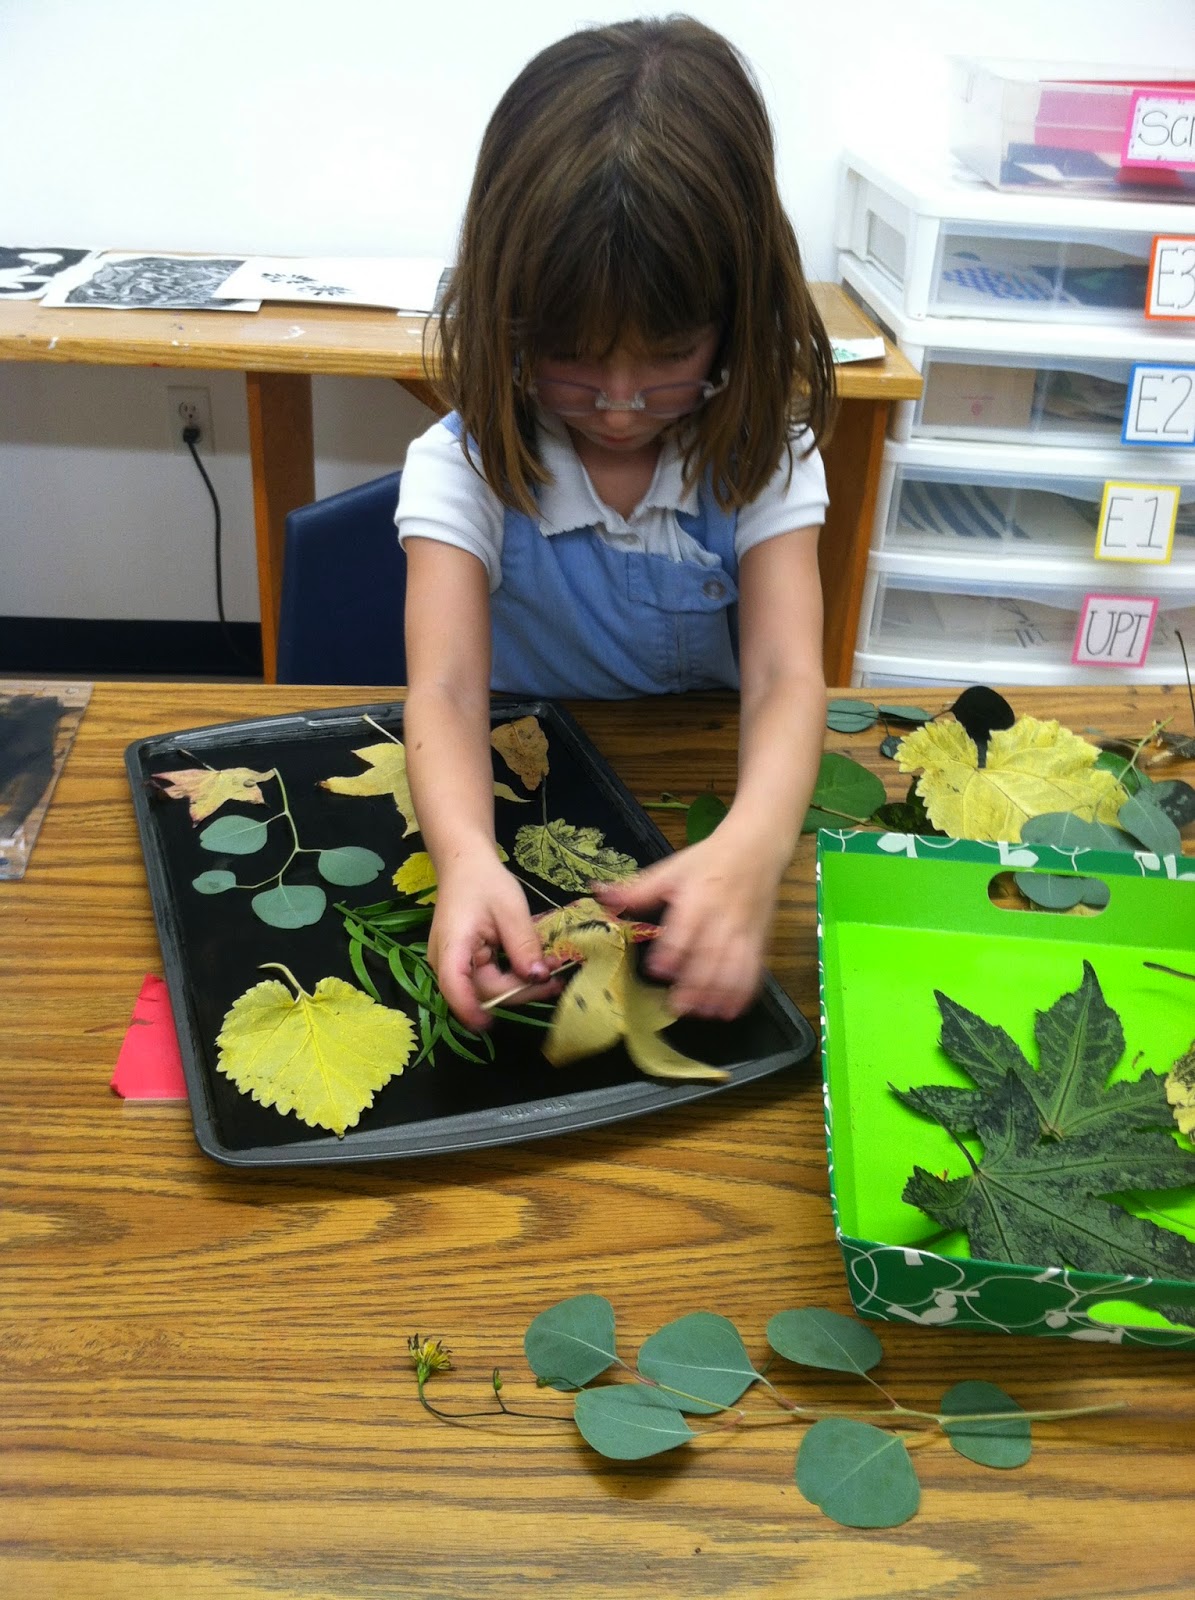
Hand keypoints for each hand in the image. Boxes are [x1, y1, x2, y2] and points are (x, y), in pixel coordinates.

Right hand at [427, 851, 559, 1030]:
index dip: (471, 1010)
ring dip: (520, 985)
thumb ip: (524, 946)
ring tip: (552, 970)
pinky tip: (536, 966)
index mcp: (452, 947)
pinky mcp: (466, 964)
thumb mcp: (511, 909)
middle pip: (481, 992)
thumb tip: (537, 978)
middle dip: (519, 991)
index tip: (491, 1025)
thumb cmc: (484, 880)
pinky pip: (489, 979)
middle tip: (556, 979)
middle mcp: (446, 962)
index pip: (455, 987)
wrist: (465, 863)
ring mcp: (454, 965)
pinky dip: (513, 976)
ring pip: (488, 989)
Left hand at [591, 826, 782, 1019]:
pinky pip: (755, 971)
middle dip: (695, 984)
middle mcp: (723, 917)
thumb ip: (637, 890)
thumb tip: (598, 895)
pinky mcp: (760, 940)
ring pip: (735, 968)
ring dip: (719, 994)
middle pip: (711, 955)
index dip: (672, 952)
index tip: (657, 970)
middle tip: (676, 1005)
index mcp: (698, 897)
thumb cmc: (708, 860)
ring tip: (701, 1012)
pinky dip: (743, 993)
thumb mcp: (671, 869)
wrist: (755, 848)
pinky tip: (728, 1010)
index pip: (685, 929)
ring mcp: (745, 931)